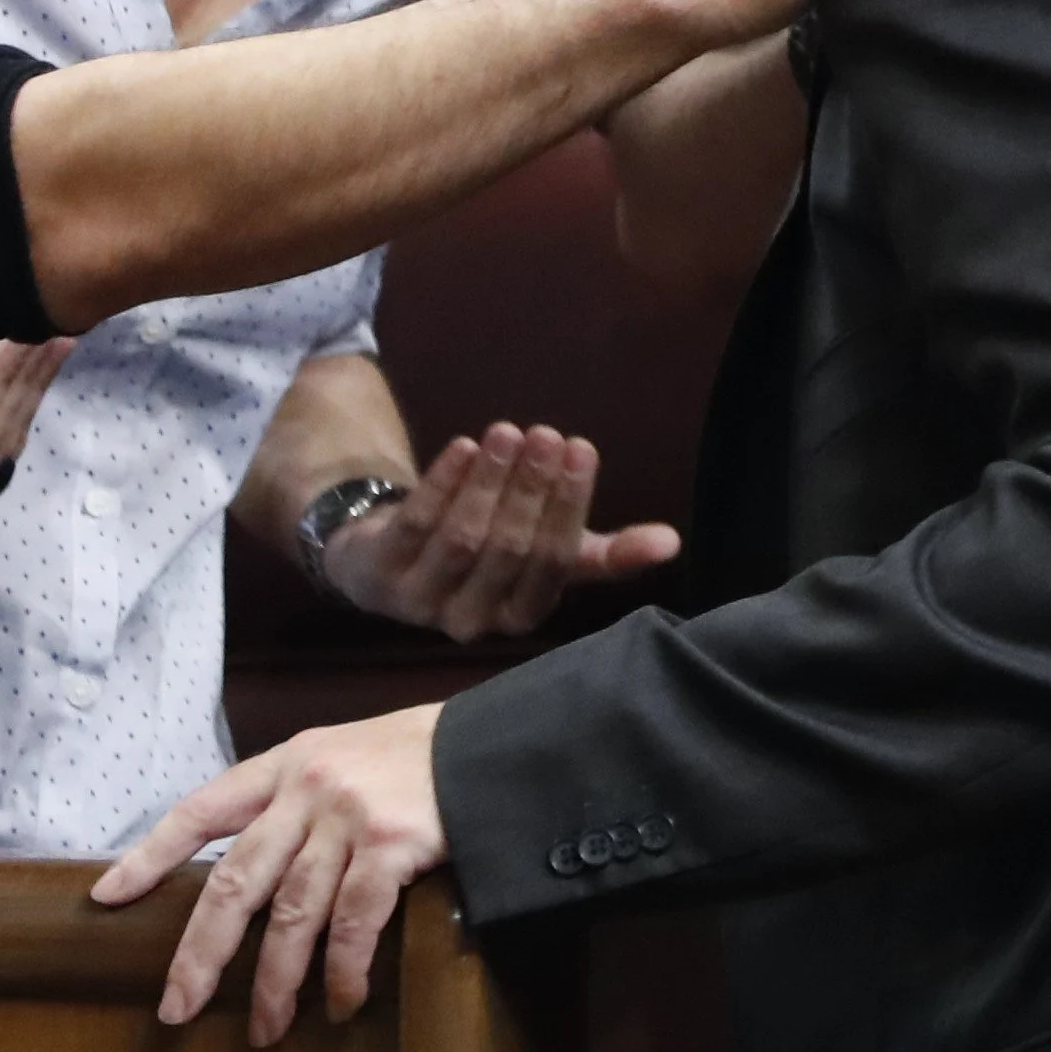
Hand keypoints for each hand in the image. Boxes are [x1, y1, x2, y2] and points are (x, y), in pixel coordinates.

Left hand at [94, 702, 448, 1044]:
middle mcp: (307, 788)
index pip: (200, 810)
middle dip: (200, 953)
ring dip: (276, 983)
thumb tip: (254, 876)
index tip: (106, 898)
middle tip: (175, 1010)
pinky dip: (343, 971)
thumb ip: (297, 801)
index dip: (150, 855)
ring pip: (291, 914)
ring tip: (265, 1030)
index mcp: (286, 762)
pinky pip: (353, 923)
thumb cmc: (418, 758)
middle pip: (235, 880)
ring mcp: (349, 817)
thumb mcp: (344, 756)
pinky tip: (341, 1002)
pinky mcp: (393, 845)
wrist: (497, 743)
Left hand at [315, 423, 681, 640]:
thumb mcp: (546, 556)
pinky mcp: (379, 572)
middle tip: (548, 434)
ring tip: (509, 431)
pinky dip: (441, 484)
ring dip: (489, 481)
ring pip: (464, 538)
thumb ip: (605, 555)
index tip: (582, 450)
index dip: (568, 507)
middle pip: (509, 550)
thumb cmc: (488, 556)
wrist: (389, 564)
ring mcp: (420, 600)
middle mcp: (471, 620)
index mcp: (521, 618)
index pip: (552, 565)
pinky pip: (415, 524)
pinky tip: (464, 446)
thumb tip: (671, 542)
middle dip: (532, 489)